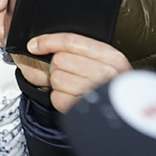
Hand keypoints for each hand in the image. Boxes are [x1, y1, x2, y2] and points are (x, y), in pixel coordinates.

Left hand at [13, 33, 130, 112]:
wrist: (120, 114)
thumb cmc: (107, 85)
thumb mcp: (99, 62)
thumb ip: (72, 50)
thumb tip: (35, 47)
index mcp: (111, 56)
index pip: (72, 41)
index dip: (48, 41)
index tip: (34, 45)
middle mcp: (106, 73)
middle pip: (60, 59)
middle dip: (58, 67)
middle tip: (71, 74)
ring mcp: (96, 92)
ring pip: (57, 78)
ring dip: (59, 84)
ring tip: (74, 87)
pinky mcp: (84, 108)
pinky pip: (57, 97)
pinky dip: (59, 98)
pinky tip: (72, 98)